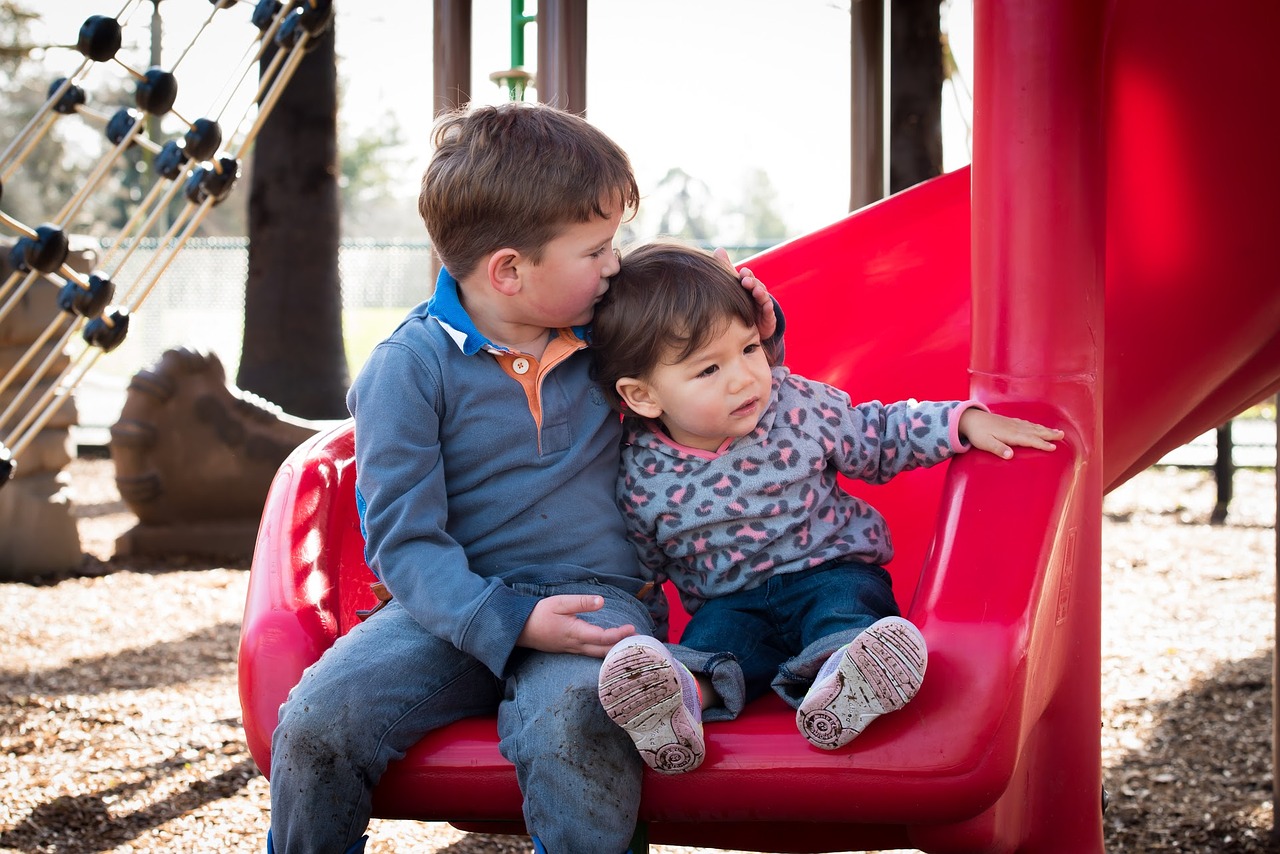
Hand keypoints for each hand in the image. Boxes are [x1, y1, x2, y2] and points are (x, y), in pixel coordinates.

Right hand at [516, 594, 636, 656]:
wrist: (519, 630)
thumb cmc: (539, 614)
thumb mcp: (560, 603)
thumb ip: (581, 602)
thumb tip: (602, 602)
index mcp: (576, 633)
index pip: (603, 637)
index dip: (619, 635)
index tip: (632, 629)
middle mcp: (576, 645)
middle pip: (604, 651)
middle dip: (621, 647)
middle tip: (639, 641)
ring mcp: (572, 650)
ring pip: (597, 655)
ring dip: (613, 651)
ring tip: (628, 645)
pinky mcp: (568, 650)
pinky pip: (590, 654)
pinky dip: (603, 652)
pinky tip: (609, 648)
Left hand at [715, 247, 776, 339]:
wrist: (749, 327)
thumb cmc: (741, 303)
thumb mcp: (733, 286)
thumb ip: (726, 268)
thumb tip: (719, 249)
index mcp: (749, 287)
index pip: (748, 278)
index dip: (746, 275)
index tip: (742, 273)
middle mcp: (757, 295)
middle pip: (756, 286)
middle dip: (752, 282)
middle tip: (745, 281)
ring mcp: (763, 306)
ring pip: (763, 298)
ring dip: (761, 293)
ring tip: (756, 291)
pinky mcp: (768, 319)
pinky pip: (769, 313)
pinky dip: (768, 309)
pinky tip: (766, 306)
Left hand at [959, 409, 1064, 458]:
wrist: (970, 418)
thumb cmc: (977, 433)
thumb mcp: (985, 443)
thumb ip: (998, 449)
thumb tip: (1010, 455)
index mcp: (1011, 434)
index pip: (1029, 440)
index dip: (1042, 444)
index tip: (1053, 447)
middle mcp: (1014, 428)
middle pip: (1035, 432)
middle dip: (1049, 434)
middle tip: (1063, 436)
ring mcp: (1013, 424)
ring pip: (1033, 427)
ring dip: (1045, 430)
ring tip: (1058, 432)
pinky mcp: (1009, 422)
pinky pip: (1026, 424)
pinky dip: (1035, 426)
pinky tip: (1038, 427)